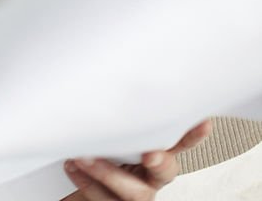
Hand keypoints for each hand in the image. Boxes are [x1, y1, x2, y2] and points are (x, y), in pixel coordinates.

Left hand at [63, 119, 211, 199]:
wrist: (73, 183)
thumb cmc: (90, 153)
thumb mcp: (105, 132)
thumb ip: (113, 119)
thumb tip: (104, 85)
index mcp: (153, 153)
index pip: (177, 141)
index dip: (192, 135)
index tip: (204, 123)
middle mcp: (149, 177)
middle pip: (166, 171)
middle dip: (160, 161)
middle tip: (150, 153)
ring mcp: (135, 195)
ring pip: (136, 192)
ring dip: (109, 173)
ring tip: (84, 157)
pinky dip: (88, 184)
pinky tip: (73, 167)